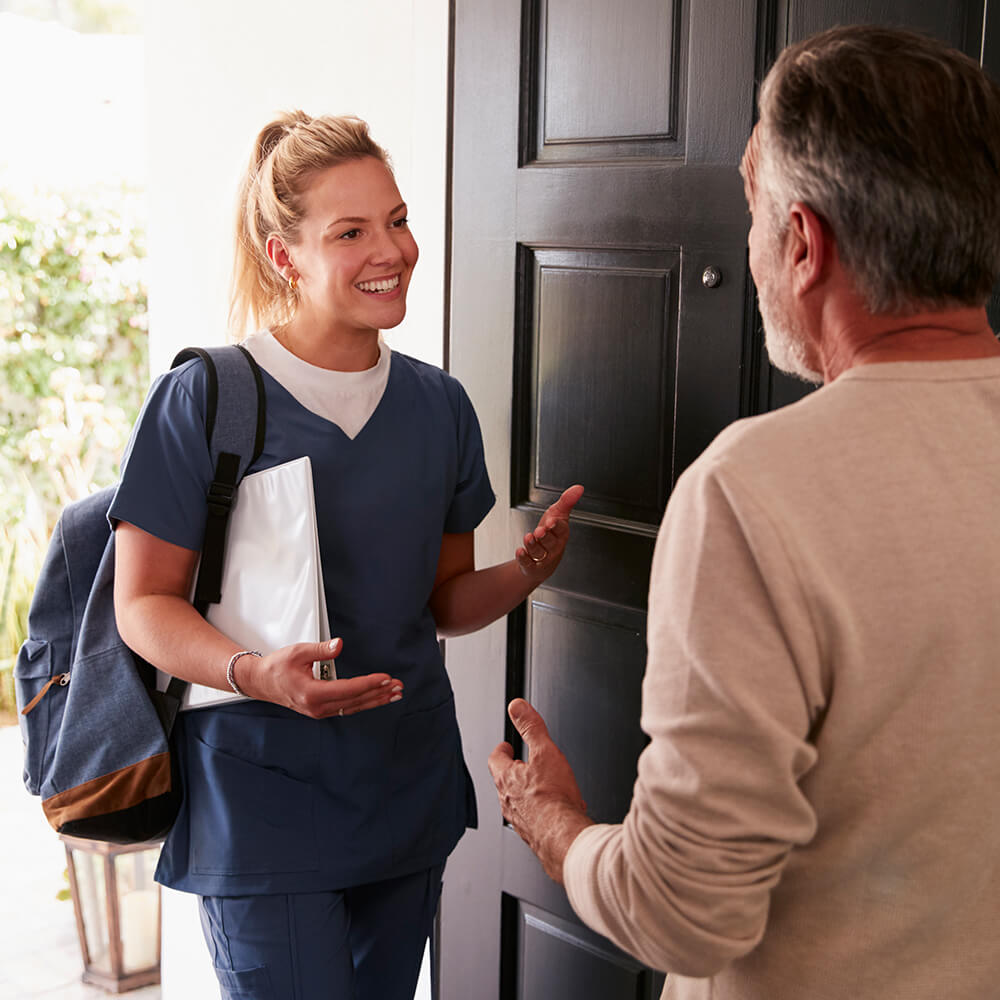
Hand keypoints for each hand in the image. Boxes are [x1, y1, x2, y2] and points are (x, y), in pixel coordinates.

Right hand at [234, 638, 403, 718]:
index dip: (369, 684)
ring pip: (353, 706)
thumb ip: (321, 649)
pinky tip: (376, 698)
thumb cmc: (277, 667)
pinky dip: (364, 702)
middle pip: (355, 701)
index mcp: (311, 693)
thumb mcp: (298, 652)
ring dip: (375, 700)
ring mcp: (319, 711)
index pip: (348, 689)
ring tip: (394, 694)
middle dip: (379, 694)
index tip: (385, 678)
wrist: (261, 682)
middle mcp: (317, 706)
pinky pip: (347, 707)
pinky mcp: (321, 709)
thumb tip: (339, 645)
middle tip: (398, 687)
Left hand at [488, 698, 592, 883]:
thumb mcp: (545, 752)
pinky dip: (542, 813)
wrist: (564, 837)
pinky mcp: (533, 835)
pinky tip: (556, 812)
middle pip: (505, 782)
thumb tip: (517, 707)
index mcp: (507, 779)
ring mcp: (519, 820)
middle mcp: (508, 801)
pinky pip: (533, 820)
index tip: (507, 745)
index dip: (502, 750)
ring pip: (518, 802)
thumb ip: (531, 727)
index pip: (496, 759)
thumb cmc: (554, 799)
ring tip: (542, 788)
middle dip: (515, 772)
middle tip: (524, 765)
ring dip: (528, 794)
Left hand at [516, 484, 584, 581]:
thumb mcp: (557, 514)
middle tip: (539, 531)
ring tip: (528, 537)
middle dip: (545, 536)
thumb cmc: (551, 535)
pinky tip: (520, 551)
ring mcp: (543, 557)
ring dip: (533, 545)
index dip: (556, 525)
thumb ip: (567, 501)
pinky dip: (524, 558)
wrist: (542, 559)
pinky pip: (528, 563)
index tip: (551, 521)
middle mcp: (553, 547)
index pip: (561, 529)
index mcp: (561, 533)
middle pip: (550, 542)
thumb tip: (578, 488)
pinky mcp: (532, 565)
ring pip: (539, 552)